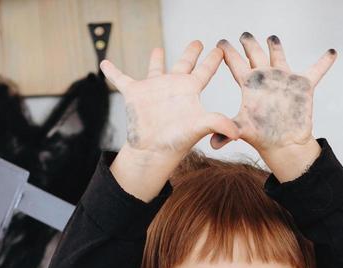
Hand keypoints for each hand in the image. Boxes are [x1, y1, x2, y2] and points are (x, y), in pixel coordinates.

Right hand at [101, 41, 239, 199]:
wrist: (153, 151)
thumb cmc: (178, 141)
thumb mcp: (200, 127)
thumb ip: (218, 123)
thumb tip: (238, 133)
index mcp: (190, 90)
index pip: (205, 70)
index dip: (213, 59)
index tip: (220, 49)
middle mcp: (174, 87)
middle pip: (184, 63)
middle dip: (191, 52)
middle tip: (199, 41)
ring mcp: (154, 89)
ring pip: (155, 68)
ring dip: (156, 59)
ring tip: (157, 48)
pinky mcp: (135, 94)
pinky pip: (120, 79)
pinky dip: (112, 72)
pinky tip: (104, 63)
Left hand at [215, 33, 336, 180]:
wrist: (285, 145)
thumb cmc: (262, 137)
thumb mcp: (242, 130)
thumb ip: (226, 130)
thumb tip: (212, 144)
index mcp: (249, 84)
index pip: (235, 63)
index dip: (228, 52)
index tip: (221, 43)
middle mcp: (265, 78)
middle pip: (255, 54)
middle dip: (250, 43)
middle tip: (245, 35)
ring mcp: (284, 80)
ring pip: (279, 56)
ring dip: (276, 46)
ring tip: (272, 38)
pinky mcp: (302, 87)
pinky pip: (316, 71)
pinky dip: (324, 62)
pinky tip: (332, 53)